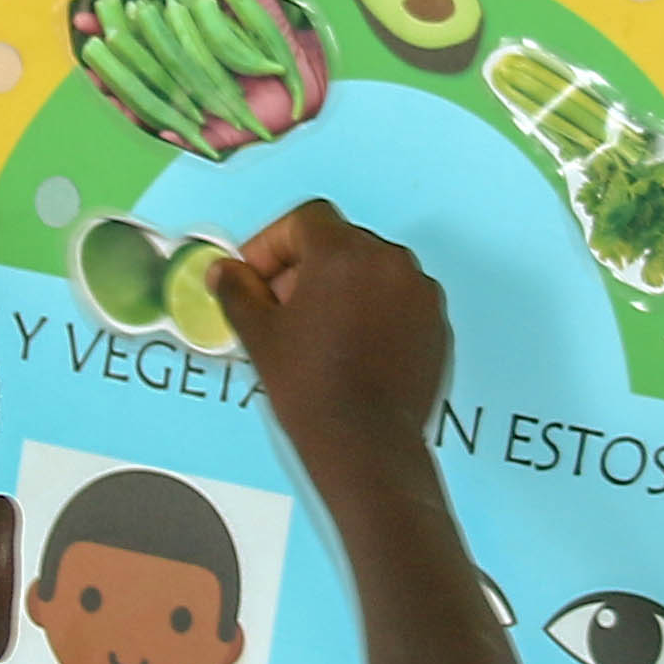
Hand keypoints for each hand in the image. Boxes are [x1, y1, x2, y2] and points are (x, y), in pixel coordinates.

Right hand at [219, 202, 454, 489]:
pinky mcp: (436, 324)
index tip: (258, 273)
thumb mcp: (260, 335)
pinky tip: (351, 346)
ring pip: (372, 270)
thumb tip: (226, 273)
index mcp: (344, 254)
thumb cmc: (315, 391)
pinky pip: (399, 300)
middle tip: (280, 305)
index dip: (274, 243)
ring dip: (342, 287)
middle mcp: (390, 262)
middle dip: (306, 267)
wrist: (365, 445)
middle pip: (340, 242)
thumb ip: (238, 291)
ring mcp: (420, 293)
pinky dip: (374, 311)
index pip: (307, 219)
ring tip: (316, 330)